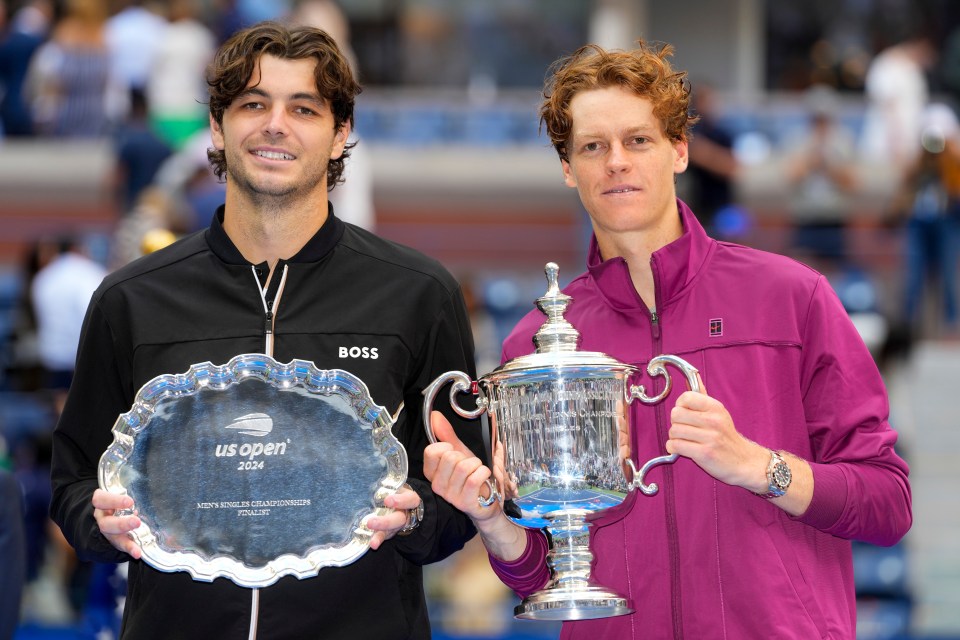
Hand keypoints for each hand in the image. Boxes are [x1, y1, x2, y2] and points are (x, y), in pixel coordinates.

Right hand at [92, 488, 142, 559]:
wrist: (108, 511)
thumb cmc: (118, 498)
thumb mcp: (119, 492)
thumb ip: (130, 492)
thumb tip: (150, 486)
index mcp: (101, 503)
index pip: (100, 500)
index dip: (114, 501)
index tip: (130, 501)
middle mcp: (102, 517)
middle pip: (106, 523)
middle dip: (121, 524)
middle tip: (136, 522)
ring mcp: (107, 530)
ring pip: (111, 537)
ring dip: (125, 542)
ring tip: (136, 548)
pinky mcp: (114, 540)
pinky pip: (120, 546)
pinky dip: (129, 549)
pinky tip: (137, 553)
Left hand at [365, 485, 421, 549]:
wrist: (405, 503)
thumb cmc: (397, 490)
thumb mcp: (398, 486)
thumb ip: (389, 484)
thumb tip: (369, 474)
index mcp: (409, 499)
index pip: (409, 500)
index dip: (400, 501)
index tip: (387, 500)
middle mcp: (404, 513)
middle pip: (398, 519)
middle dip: (385, 522)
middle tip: (371, 522)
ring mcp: (398, 524)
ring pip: (391, 530)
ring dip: (380, 535)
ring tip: (372, 542)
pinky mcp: (391, 531)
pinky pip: (385, 536)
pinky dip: (378, 540)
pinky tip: (372, 544)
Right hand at [424, 411, 526, 561]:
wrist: (487, 503)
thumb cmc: (472, 478)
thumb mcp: (460, 453)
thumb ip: (446, 434)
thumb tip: (434, 416)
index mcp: (432, 473)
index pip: (431, 451)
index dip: (447, 447)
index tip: (455, 454)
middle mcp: (437, 485)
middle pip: (450, 457)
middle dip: (466, 457)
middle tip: (470, 467)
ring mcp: (449, 496)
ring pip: (464, 466)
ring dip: (478, 465)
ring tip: (478, 472)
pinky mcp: (464, 503)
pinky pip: (474, 478)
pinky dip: (484, 473)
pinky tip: (484, 477)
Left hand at [665, 380, 767, 491]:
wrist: (744, 462)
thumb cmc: (726, 436)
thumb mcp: (718, 413)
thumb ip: (703, 396)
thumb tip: (693, 375)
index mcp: (715, 408)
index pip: (685, 397)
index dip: (680, 406)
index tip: (684, 413)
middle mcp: (713, 420)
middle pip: (676, 414)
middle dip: (675, 423)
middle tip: (684, 429)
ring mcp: (709, 437)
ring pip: (674, 431)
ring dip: (674, 437)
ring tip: (685, 440)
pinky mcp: (704, 454)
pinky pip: (675, 446)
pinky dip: (673, 448)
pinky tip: (682, 449)